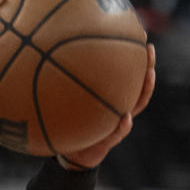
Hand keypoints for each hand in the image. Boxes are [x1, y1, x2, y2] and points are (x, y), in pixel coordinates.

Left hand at [58, 43, 156, 170]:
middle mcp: (117, 108)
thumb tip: (40, 52)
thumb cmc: (67, 124)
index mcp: (110, 98)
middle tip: (148, 48)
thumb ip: (59, 84)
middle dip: (145, 66)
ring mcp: (116, 124)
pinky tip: (126, 117)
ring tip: (149, 74)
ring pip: (136, 105)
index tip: (137, 34)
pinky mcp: (107, 142)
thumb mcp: (62, 103)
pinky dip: (122, 126)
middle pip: (137, 84)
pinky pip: (118, 133)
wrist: (69, 155)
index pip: (124, 74)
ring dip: (144, 90)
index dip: (132, 56)